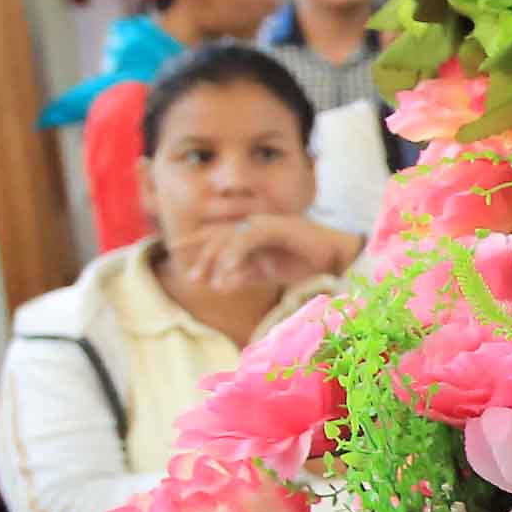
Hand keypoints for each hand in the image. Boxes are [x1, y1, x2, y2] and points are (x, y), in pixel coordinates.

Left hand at [173, 213, 357, 293]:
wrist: (336, 256)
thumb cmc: (304, 262)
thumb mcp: (266, 271)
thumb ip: (243, 275)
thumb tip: (219, 286)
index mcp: (251, 232)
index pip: (216, 234)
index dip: (195, 241)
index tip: (175, 251)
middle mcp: (253, 225)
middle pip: (218, 238)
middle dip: (203, 259)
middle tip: (193, 279)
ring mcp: (264, 224)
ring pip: (229, 240)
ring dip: (217, 262)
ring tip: (212, 285)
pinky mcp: (274, 228)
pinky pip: (246, 242)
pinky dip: (234, 258)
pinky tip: (228, 276)